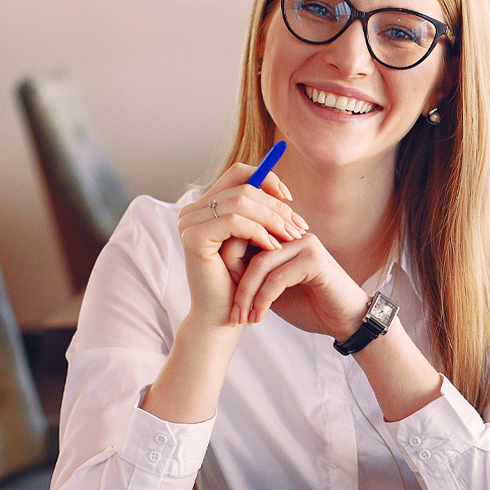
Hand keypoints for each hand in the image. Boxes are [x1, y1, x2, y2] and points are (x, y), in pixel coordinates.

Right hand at [177, 163, 307, 328]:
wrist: (223, 317)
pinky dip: (259, 232)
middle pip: (244, 187)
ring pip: (242, 201)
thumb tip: (285, 193)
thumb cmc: (241, 282)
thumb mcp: (254, 242)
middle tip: (300, 226)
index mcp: (205, 206)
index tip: (290, 199)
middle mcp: (192, 210)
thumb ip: (261, 215)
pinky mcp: (194, 238)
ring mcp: (190, 223)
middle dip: (277, 206)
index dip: (267, 179)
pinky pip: (235, 221)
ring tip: (292, 238)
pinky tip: (274, 248)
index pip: (238, 173)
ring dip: (273, 219)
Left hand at [230, 232, 371, 340]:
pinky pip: (277, 278)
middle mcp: (294, 234)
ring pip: (260, 264)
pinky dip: (263, 300)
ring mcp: (306, 244)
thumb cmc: (311, 306)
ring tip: (242, 318)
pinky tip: (259, 317)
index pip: (243, 237)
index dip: (227, 265)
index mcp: (283, 236)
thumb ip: (252, 276)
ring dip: (246, 295)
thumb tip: (218, 271)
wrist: (347, 322)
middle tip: (231, 312)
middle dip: (234, 282)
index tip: (223, 299)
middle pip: (247, 246)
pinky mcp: (314, 260)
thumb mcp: (273, 290)